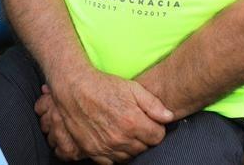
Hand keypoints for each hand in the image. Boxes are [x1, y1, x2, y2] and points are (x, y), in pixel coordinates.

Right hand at [44, 70, 171, 161]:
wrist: (74, 90)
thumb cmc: (104, 86)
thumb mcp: (132, 88)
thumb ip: (153, 104)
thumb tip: (169, 117)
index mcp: (132, 122)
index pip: (157, 137)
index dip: (156, 128)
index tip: (150, 122)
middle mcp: (120, 138)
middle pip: (144, 148)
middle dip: (144, 137)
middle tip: (137, 124)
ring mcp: (106, 147)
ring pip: (129, 156)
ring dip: (131, 146)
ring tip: (125, 131)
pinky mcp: (93, 151)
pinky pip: (111, 162)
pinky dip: (116, 154)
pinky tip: (114, 140)